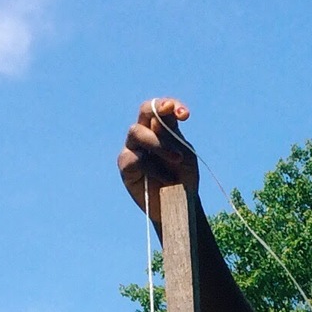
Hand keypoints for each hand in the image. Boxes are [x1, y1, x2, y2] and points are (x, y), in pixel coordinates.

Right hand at [118, 96, 198, 214]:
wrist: (181, 205)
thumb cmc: (183, 178)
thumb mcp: (183, 152)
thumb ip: (172, 132)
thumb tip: (162, 110)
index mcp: (160, 128)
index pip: (159, 107)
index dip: (169, 105)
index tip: (185, 115)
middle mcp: (144, 134)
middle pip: (144, 111)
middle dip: (158, 113)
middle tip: (177, 124)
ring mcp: (132, 149)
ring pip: (137, 132)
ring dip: (159, 144)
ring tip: (177, 159)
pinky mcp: (126, 168)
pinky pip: (135, 158)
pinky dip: (153, 167)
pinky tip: (167, 179)